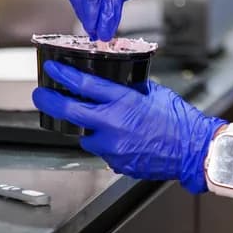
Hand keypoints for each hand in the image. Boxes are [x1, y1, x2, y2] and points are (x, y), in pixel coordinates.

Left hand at [33, 61, 225, 189]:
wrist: (193, 150)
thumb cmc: (179, 120)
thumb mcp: (154, 92)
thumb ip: (131, 87)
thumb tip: (116, 82)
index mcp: (123, 102)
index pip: (85, 84)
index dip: (64, 75)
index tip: (52, 68)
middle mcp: (113, 125)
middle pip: (70, 111)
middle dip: (50, 101)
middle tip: (40, 94)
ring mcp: (112, 148)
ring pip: (85, 135)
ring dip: (85, 126)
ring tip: (92, 119)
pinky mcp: (116, 163)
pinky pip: (102, 150)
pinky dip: (105, 142)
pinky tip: (118, 137)